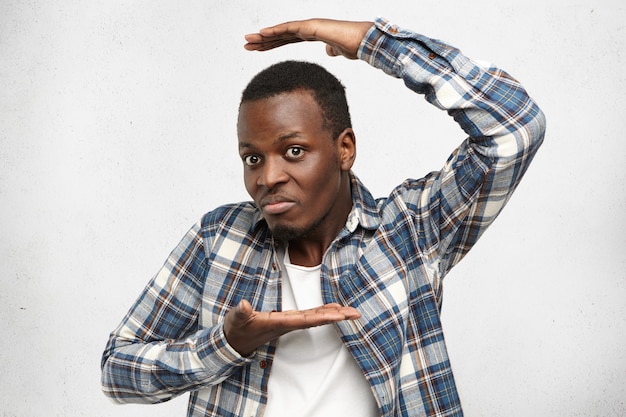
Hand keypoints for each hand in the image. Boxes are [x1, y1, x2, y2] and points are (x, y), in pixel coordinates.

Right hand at [223, 299, 360, 355]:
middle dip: (337, 316)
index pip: (306, 320)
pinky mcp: (288, 320)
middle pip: (317, 319)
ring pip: (316, 317)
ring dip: (334, 313)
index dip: (323, 317)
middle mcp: (289, 323)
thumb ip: (241, 313)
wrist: (235, 341)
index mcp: (279, 323)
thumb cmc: (237, 329)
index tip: (340, 315)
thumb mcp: (237, 320)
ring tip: (351, 310)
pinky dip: (323, 311)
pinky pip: (310, 315)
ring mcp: (290, 322)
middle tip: (356, 313)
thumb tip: (244, 306)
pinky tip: (333, 309)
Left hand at [244, 18, 373, 58]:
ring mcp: (309, 26)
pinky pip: (289, 28)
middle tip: (246, 45)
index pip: (286, 39)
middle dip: (262, 41)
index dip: (272, 44)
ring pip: (281, 31)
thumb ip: (332, 50)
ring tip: (248, 40)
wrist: (364, 41)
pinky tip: (262, 34)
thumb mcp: (339, 52)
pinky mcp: (311, 26)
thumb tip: (329, 52)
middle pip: (280, 35)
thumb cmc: (354, 45)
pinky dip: (275, 31)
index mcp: (312, 34)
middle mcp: (307, 28)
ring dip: (263, 36)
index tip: (258, 49)